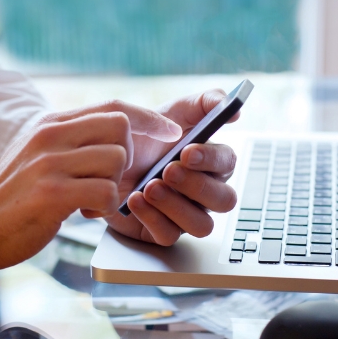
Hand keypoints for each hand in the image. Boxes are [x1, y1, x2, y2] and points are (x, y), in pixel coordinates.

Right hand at [0, 101, 181, 275]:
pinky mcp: (52, 192)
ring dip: (113, 187)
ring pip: (117, 160)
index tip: (172, 131)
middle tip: (106, 181)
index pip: (113, 106)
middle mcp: (50, 135)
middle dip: (127, 158)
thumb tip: (118, 136)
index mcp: (50, 124)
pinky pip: (106, 192)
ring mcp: (49, 161)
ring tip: (88, 201)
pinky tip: (83, 214)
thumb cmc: (14, 199)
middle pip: (121, 127)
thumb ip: (71, 142)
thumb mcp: (38, 156)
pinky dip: (105, 208)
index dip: (149, 117)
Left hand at [105, 90, 238, 245]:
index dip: (212, 160)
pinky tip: (134, 200)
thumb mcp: (171, 110)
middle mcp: (202, 192)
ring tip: (149, 186)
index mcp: (210, 162)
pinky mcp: (161, 231)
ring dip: (177, 205)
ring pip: (202, 225)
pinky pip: (169, 235)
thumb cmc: (142, 136)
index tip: (188, 151)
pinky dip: (152, 218)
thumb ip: (205, 103)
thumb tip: (236, 111)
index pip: (228, 164)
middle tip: (168, 170)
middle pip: (224, 201)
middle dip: (197, 186)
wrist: (101, 157)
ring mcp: (183, 214)